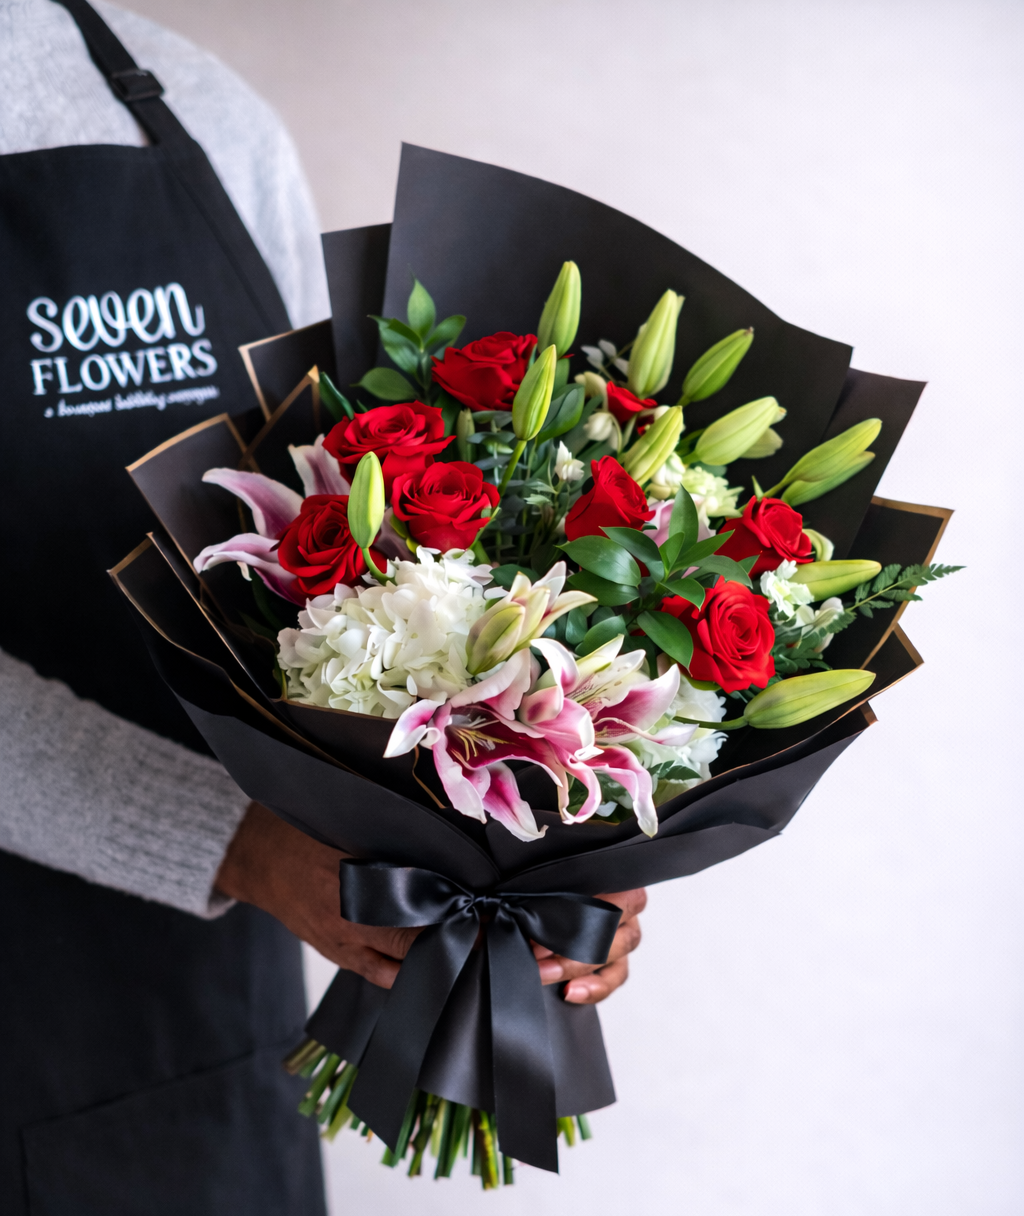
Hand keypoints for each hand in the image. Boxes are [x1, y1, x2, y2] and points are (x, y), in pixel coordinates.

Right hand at [216, 802, 645, 1004]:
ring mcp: (350, 939)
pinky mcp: (339, 955)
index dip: (477, 905)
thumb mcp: (364, 812)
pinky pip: (385, 979)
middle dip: (472, 937)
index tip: (512, 907)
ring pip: (413, 964)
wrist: (255, 850)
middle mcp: (365, 909)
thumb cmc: (315, 821)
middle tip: (513, 938)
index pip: (439, 895)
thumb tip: (467, 814)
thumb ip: (412, 822)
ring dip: (450, 963)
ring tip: (490, 961)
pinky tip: (448, 978)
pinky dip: (417, 980)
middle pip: (433, 934)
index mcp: (374, 868)